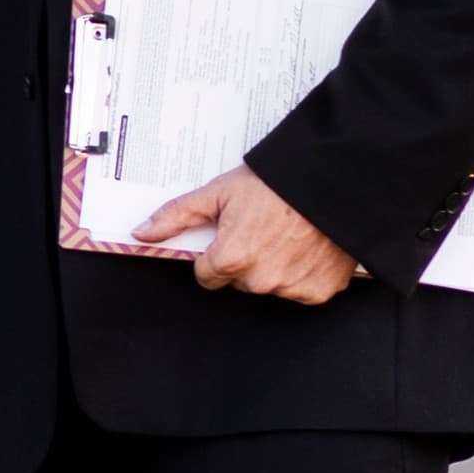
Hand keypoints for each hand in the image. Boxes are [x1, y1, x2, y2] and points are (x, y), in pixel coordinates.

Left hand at [135, 164, 355, 303]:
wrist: (331, 181)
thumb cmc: (276, 184)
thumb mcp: (219, 192)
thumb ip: (176, 216)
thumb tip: (142, 233)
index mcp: (232, 258)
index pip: (207, 276)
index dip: (214, 255)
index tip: (229, 236)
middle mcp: (261, 280)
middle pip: (238, 281)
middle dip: (244, 259)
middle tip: (261, 229)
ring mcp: (292, 288)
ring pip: (269, 286)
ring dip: (273, 267)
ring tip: (285, 234)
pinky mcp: (320, 291)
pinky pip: (301, 289)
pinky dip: (302, 273)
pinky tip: (306, 247)